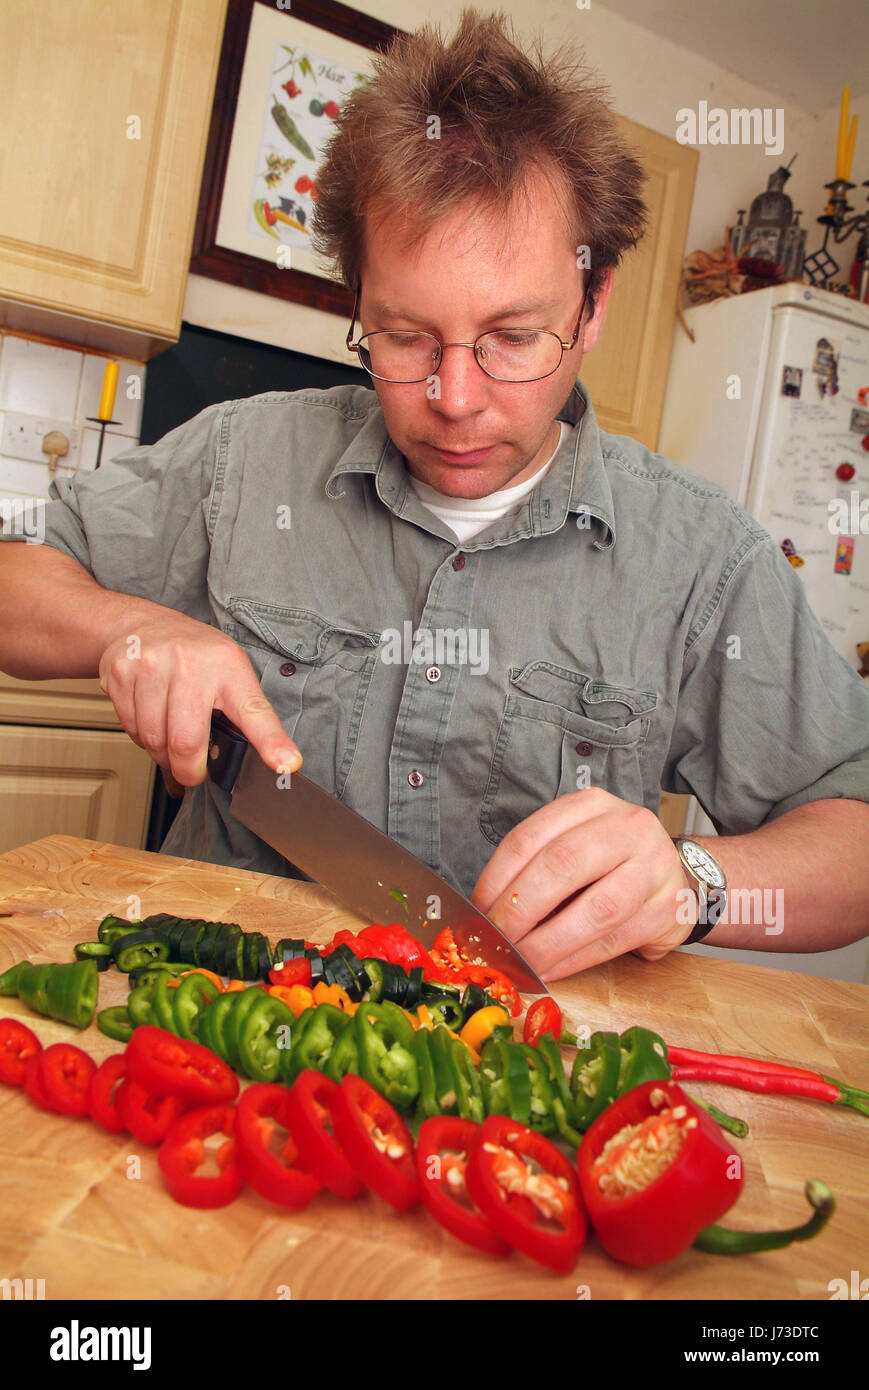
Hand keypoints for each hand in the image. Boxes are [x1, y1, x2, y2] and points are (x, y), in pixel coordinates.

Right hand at [98, 610, 301, 787]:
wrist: (143, 624)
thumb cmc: (194, 655)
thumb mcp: (230, 673)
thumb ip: (244, 716)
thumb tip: (270, 763)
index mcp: (228, 667)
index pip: (254, 711)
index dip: (271, 743)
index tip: (287, 764)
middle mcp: (190, 663)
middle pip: (186, 743)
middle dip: (189, 771)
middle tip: (194, 772)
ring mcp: (151, 665)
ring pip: (153, 741)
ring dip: (162, 755)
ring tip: (171, 739)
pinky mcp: (121, 672)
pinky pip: (130, 729)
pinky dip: (142, 738)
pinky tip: (151, 720)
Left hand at [470, 788, 692, 980]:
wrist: (677, 878)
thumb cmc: (612, 865)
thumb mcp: (576, 846)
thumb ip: (537, 867)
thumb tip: (485, 911)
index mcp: (591, 805)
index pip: (531, 837)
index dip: (496, 878)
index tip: (477, 911)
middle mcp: (627, 827)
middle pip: (561, 866)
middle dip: (519, 909)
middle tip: (494, 940)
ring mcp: (654, 866)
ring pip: (594, 908)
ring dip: (548, 942)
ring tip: (520, 961)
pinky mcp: (667, 908)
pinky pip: (613, 939)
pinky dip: (574, 958)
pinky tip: (550, 969)